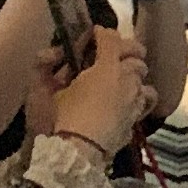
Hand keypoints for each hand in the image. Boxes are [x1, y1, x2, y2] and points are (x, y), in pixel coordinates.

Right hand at [47, 25, 155, 153]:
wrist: (75, 154)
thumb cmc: (58, 118)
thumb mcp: (43, 89)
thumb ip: (44, 65)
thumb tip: (52, 52)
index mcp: (106, 67)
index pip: (111, 39)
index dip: (102, 33)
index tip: (95, 34)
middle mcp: (127, 79)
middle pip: (136, 55)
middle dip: (124, 50)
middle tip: (110, 55)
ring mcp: (135, 101)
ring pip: (143, 78)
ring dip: (133, 74)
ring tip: (122, 79)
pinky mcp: (135, 121)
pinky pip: (144, 101)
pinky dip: (138, 97)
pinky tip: (129, 101)